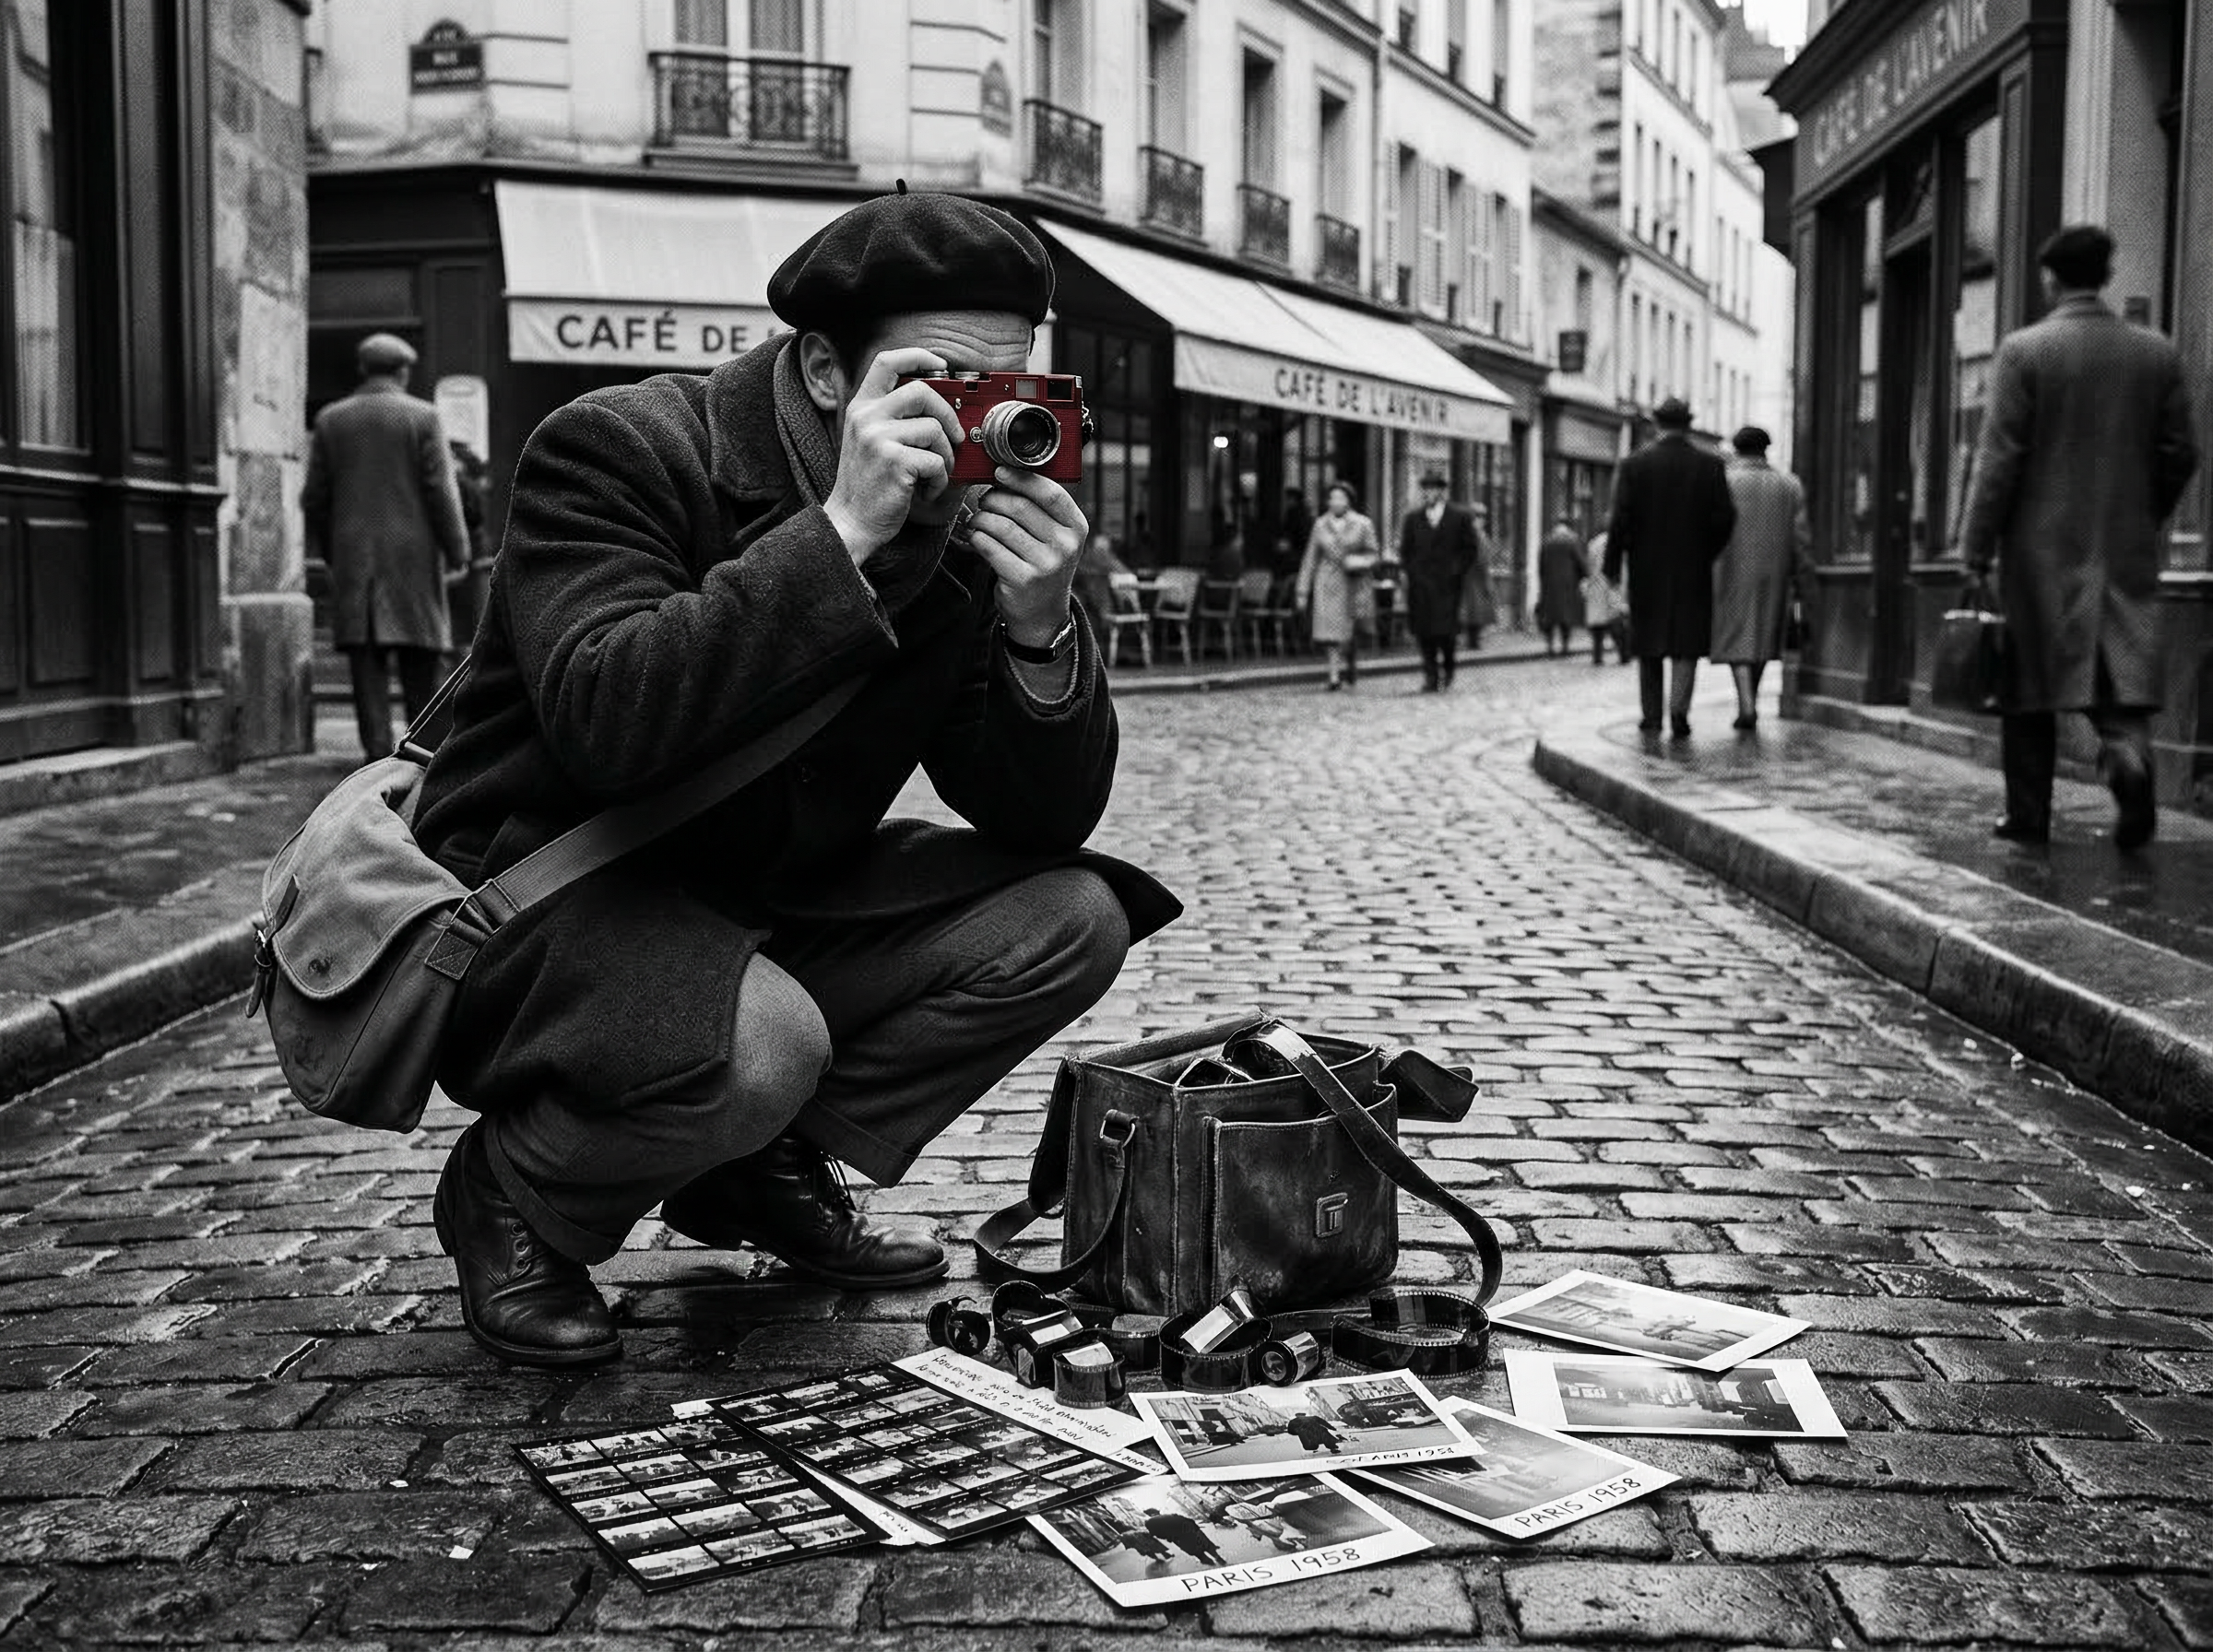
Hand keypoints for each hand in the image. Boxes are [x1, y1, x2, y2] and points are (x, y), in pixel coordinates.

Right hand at [822, 348, 963, 562]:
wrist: (851, 522)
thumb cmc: (867, 486)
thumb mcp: (869, 441)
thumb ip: (893, 418)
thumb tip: (939, 405)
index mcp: (861, 407)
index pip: (887, 362)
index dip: (918, 356)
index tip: (940, 365)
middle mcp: (867, 417)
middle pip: (922, 391)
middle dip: (948, 414)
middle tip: (954, 437)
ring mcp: (878, 438)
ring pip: (934, 429)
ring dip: (945, 455)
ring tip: (934, 473)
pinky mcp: (894, 461)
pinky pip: (936, 461)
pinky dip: (940, 480)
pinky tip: (927, 489)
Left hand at [965, 465, 1086, 647]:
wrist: (1043, 613)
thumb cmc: (1044, 565)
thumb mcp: (1055, 536)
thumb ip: (1040, 508)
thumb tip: (1005, 475)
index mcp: (1076, 527)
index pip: (1049, 492)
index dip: (1020, 478)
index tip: (1000, 471)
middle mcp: (1065, 546)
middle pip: (1020, 506)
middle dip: (994, 498)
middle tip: (984, 501)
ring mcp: (1045, 564)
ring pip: (1001, 526)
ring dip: (981, 518)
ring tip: (978, 520)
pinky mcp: (1022, 579)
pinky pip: (989, 546)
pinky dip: (977, 537)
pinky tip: (976, 537)